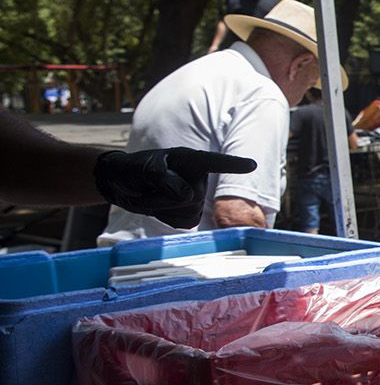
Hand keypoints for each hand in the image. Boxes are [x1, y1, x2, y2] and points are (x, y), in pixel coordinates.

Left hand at [93, 148, 255, 228]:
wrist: (122, 185)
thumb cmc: (133, 170)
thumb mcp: (145, 169)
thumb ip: (165, 179)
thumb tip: (188, 195)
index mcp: (190, 160)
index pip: (215, 162)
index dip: (233, 164)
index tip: (252, 165)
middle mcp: (198, 177)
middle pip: (194, 197)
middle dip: (167, 198)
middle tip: (149, 188)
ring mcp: (196, 196)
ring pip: (190, 212)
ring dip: (165, 209)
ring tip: (153, 196)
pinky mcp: (190, 212)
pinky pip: (185, 223)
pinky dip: (167, 218)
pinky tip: (159, 207)